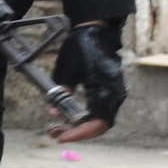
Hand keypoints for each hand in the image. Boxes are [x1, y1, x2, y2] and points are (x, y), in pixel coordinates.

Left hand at [50, 20, 125, 140]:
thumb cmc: (82, 47)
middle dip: (78, 133)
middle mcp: (115, 95)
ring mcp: (114, 93)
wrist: (97, 30)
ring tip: (59, 127)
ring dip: (81, 127)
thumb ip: (61, 93)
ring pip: (101, 121)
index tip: (61, 137)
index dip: (79, 134)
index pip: (97, 123)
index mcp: (107, 90)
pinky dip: (85, 118)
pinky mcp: (110, 90)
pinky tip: (69, 116)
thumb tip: (52, 113)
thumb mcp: (67, 69)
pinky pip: (100, 112)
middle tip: (56, 134)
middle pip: (100, 126)